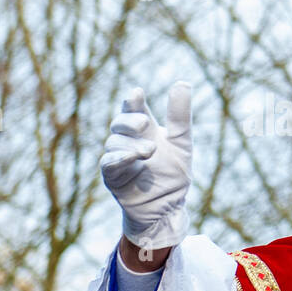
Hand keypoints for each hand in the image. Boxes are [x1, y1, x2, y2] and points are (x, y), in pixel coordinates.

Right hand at [100, 82, 192, 253]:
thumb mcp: (182, 142)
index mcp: (144, 129)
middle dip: (130, 120)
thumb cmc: (173, 174)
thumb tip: (182, 82)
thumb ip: (180, 116)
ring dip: (132, 144)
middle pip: (120, 122)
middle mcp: (128, 140)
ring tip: (151, 150)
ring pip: (114, 141)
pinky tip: (132, 156)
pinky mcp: (112, 176)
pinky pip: (109, 162)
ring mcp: (118, 157)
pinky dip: (120, 157)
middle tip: (145, 123)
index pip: (134, 108)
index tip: (137, 93)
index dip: (133, 100)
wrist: (168, 208)